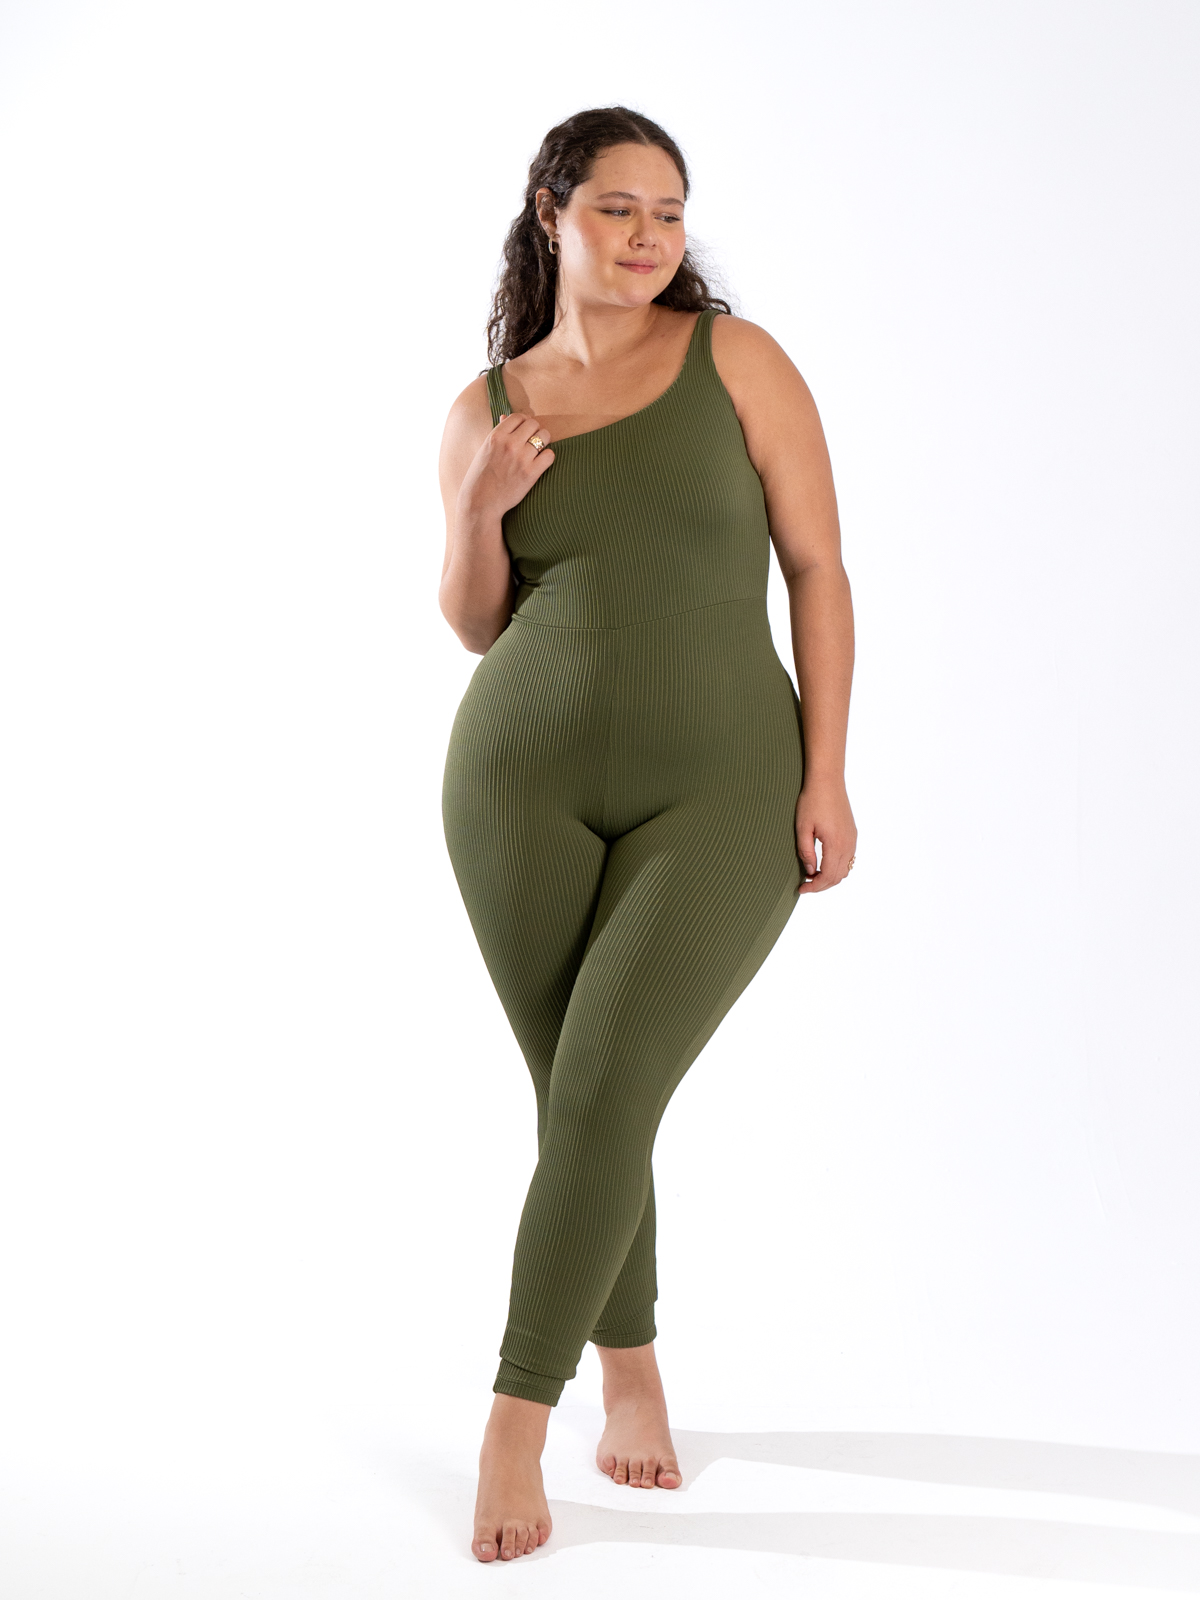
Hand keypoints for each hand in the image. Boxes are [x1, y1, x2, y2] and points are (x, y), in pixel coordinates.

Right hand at [457, 411, 555, 521]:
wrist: (481, 502)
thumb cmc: (481, 476)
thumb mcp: (484, 450)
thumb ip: (498, 433)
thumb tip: (505, 416)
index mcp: (496, 436)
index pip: (518, 417)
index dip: (524, 422)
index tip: (525, 431)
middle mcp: (509, 444)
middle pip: (533, 424)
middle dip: (535, 431)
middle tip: (532, 441)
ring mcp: (521, 458)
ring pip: (544, 437)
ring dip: (543, 442)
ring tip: (537, 452)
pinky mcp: (531, 473)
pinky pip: (549, 455)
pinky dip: (547, 458)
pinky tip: (540, 463)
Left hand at [795, 775, 856, 894]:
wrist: (827, 781)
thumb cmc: (812, 801)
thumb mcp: (803, 828)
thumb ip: (806, 852)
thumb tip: (810, 872)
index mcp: (836, 844)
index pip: (828, 876)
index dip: (814, 887)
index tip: (801, 889)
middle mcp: (848, 844)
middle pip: (838, 876)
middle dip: (822, 885)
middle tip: (805, 885)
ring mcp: (852, 839)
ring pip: (845, 869)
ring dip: (830, 876)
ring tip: (812, 875)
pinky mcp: (852, 833)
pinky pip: (848, 858)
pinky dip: (837, 866)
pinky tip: (823, 863)